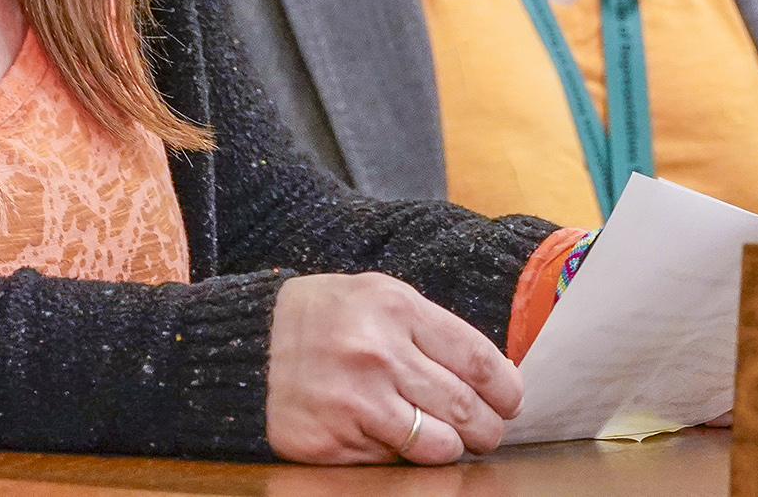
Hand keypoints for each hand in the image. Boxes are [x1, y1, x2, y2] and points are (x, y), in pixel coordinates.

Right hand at [265, 273, 523, 464]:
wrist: (246, 347)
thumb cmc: (319, 320)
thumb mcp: (373, 297)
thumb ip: (427, 329)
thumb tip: (490, 373)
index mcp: (394, 308)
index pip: (477, 358)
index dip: (505, 388)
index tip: (510, 400)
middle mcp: (378, 353)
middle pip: (466, 407)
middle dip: (488, 428)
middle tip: (487, 431)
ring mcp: (356, 401)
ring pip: (439, 444)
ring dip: (452, 448)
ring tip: (448, 440)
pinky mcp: (335, 440)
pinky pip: (394, 459)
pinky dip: (402, 454)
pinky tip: (392, 436)